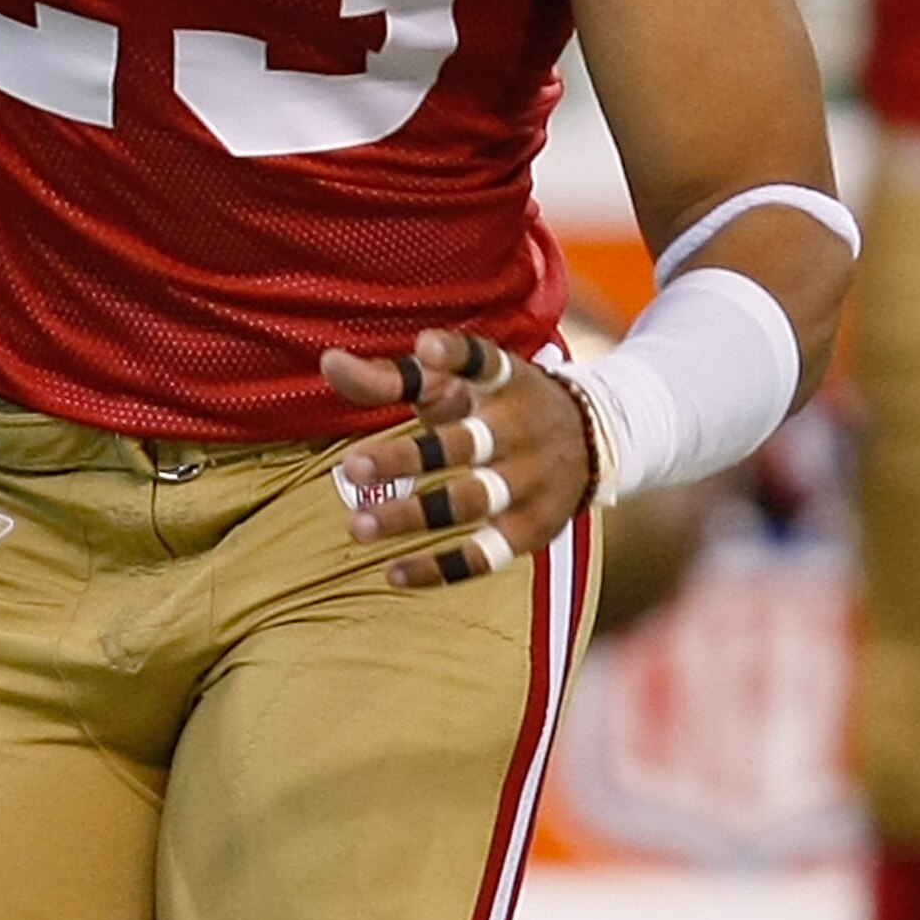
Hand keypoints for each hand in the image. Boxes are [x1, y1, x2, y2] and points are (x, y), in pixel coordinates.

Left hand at [321, 328, 594, 589]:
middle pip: (463, 445)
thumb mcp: (453, 385)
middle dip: (406, 458)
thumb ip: (390, 378)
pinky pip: (486, 556)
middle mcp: (520, 430)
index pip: (483, 363)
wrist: (591, 442)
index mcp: (502, 384)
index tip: (425, 347)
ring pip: (470, 502)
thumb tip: (328, 362)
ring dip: (412, 516)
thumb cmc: (496, 407)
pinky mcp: (533, 530)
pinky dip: (440, 568)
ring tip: (356, 525)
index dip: (454, 355)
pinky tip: (392, 572)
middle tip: (351, 468)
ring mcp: (530, 483)